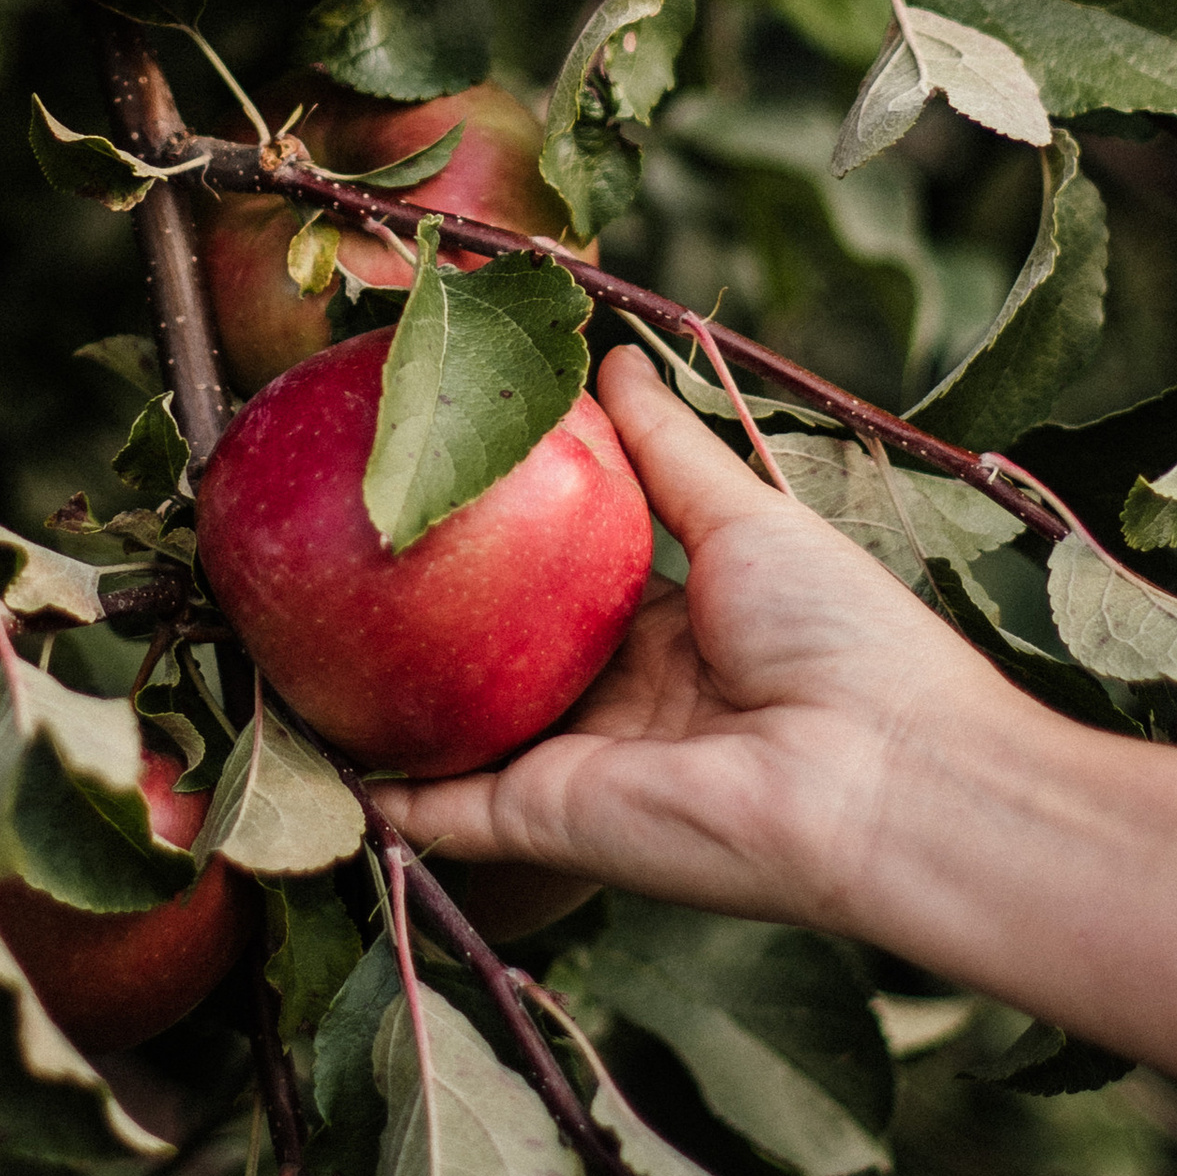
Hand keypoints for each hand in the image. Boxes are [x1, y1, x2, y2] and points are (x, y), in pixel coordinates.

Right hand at [373, 343, 1045, 940]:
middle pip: (506, 661)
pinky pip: (441, 809)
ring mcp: (578, 768)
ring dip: (385, 702)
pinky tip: (308, 752)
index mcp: (678, 638)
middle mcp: (622, 706)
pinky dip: (377, 789)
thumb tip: (610, 354)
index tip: (434, 482)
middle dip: (432, 619)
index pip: (570, 589)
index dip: (506, 543)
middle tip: (339, 548)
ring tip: (297, 640)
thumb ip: (668, 450)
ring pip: (459, 735)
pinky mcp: (546, 821)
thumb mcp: (746, 517)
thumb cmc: (838, 633)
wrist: (878, 776)